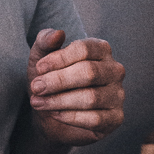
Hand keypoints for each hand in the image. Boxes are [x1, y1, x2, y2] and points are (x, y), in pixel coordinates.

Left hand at [27, 28, 124, 147]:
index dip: (59, 58)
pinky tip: (55, 114)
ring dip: (59, 101)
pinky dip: (70, 117)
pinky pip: (95, 119)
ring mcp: (118, 95)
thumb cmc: (50, 81)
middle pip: (89, 72)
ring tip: (39, 102)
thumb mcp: (41, 58)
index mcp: (101, 49)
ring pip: (90, 98)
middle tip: (36, 88)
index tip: (39, 68)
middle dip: (57, 81)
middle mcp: (114, 70)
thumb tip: (58, 34)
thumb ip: (45, 41)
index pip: (84, 49)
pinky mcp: (116, 118)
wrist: (51, 116)